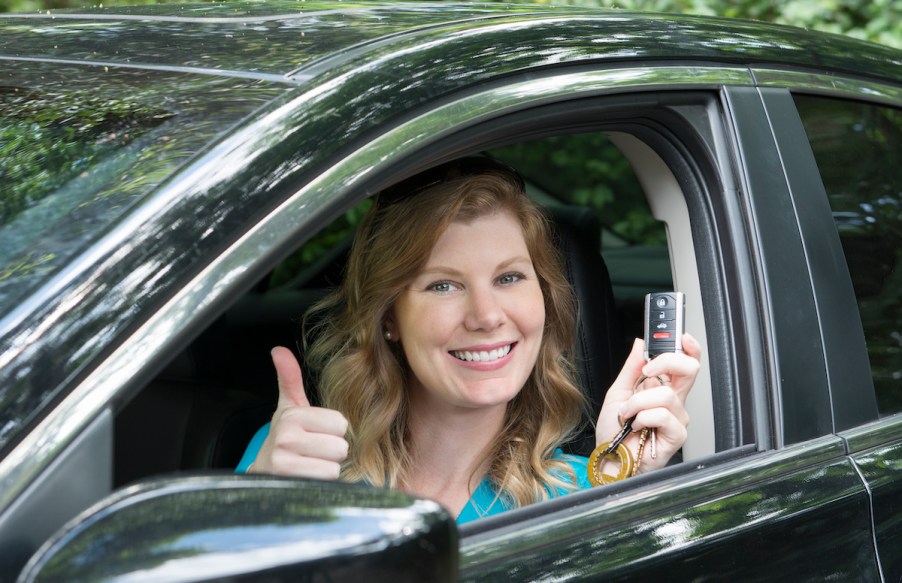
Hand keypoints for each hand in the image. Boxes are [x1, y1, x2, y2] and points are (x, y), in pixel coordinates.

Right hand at [248, 346, 348, 479]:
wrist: (263, 472)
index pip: (340, 423)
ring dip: (327, 466)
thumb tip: (278, 349)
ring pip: (335, 464)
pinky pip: (326, 479)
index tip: (315, 433)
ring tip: (309, 463)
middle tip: (313, 451)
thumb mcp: (288, 407)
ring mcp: (286, 461)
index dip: (333, 430)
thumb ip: (289, 378)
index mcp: (292, 416)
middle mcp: (286, 437)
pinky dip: (321, 480)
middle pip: (341, 445)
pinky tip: (306, 475)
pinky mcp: (290, 482)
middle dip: (331, 451)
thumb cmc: (284, 437)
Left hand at [595, 334, 700, 472]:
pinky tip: (635, 426)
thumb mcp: (618, 392)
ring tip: (627, 414)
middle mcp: (674, 401)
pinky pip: (663, 415)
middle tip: (646, 372)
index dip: (689, 348)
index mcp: (662, 388)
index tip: (682, 337)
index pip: (685, 363)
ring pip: (666, 394)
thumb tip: (641, 343)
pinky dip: (642, 417)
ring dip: (638, 402)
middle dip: (667, 362)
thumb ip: (631, 367)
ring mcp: (677, 418)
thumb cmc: (613, 432)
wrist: (609, 458)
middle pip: (689, 370)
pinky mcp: (677, 435)